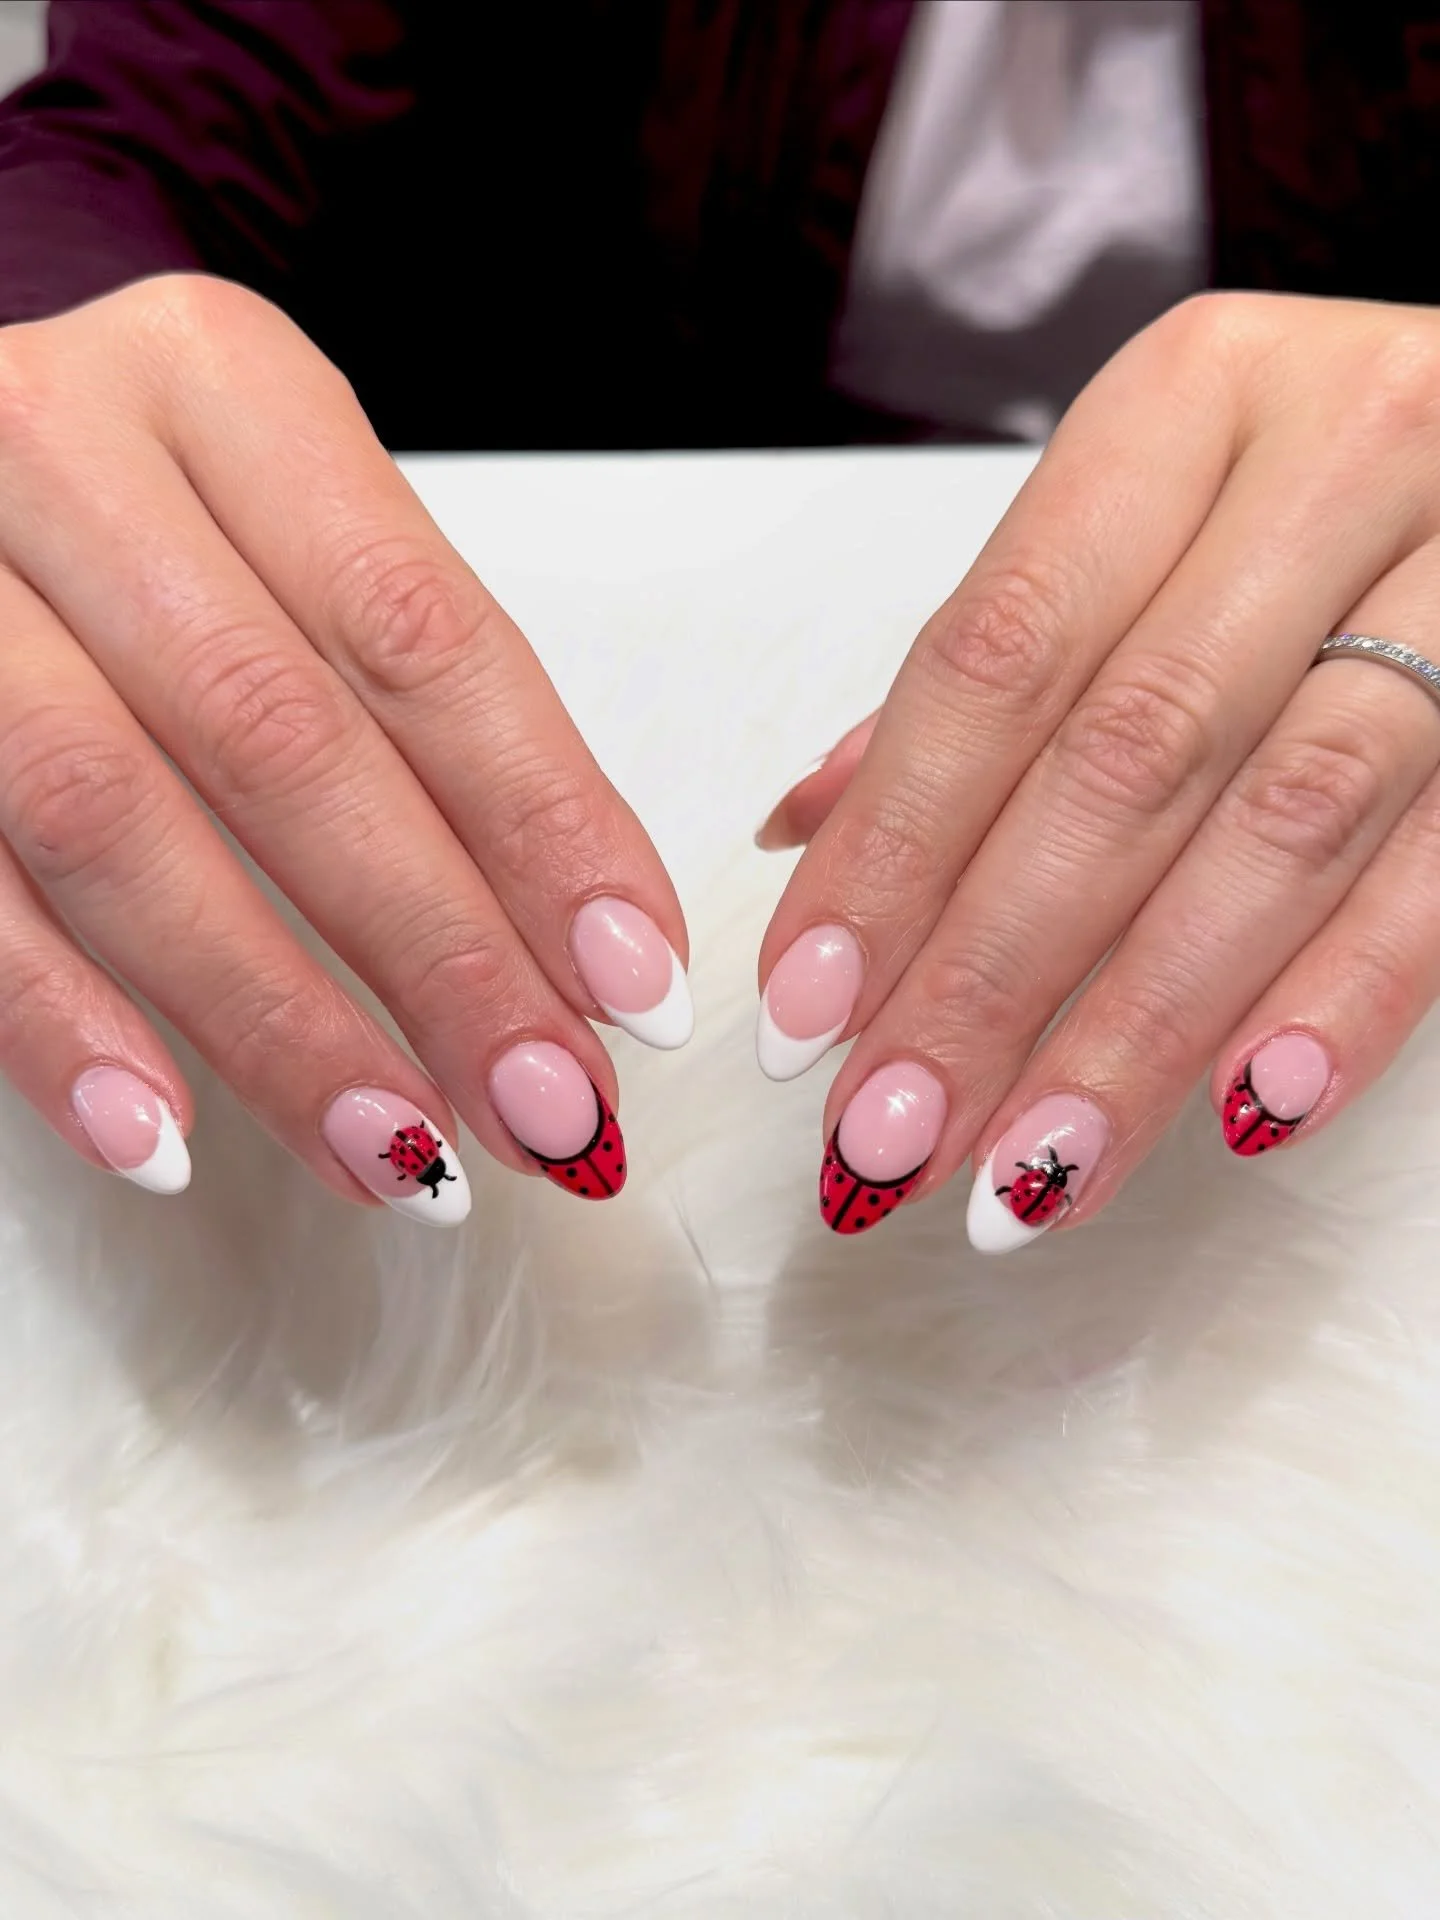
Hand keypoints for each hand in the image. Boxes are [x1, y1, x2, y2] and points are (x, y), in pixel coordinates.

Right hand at [0, 276, 690, 1219]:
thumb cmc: (136, 509)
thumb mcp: (283, 529)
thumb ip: (407, 689)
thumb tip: (578, 935)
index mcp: (223, 387)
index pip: (422, 633)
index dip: (542, 821)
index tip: (632, 977)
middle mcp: (67, 454)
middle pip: (284, 739)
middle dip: (437, 951)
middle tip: (547, 1101)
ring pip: (113, 821)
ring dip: (272, 1019)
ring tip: (398, 1152)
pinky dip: (62, 1026)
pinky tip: (168, 1138)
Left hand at [756, 293, 1439, 1247]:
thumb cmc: (1322, 480)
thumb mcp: (1151, 516)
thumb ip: (994, 671)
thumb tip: (805, 831)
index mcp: (1187, 405)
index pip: (996, 656)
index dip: (891, 846)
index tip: (807, 1007)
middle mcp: (1338, 459)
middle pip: (1123, 758)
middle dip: (989, 975)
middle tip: (892, 1131)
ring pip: (1282, 827)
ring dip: (1141, 1025)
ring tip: (1032, 1167)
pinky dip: (1346, 994)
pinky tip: (1243, 1109)